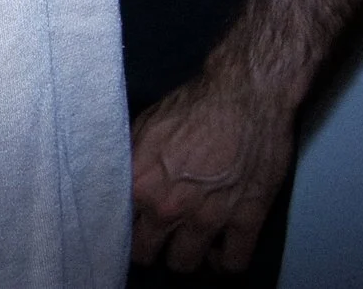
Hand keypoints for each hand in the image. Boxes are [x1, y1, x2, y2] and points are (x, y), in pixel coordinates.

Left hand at [130, 65, 295, 273]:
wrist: (243, 96)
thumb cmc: (191, 106)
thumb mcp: (143, 129)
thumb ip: (129, 163)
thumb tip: (116, 182)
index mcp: (138, 184)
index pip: (118, 229)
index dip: (123, 231)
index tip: (130, 229)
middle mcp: (167, 207)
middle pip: (148, 254)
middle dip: (151, 248)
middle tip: (159, 238)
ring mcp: (208, 218)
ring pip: (186, 265)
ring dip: (186, 258)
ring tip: (189, 245)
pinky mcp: (246, 220)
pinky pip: (234, 264)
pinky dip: (225, 264)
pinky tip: (220, 253)